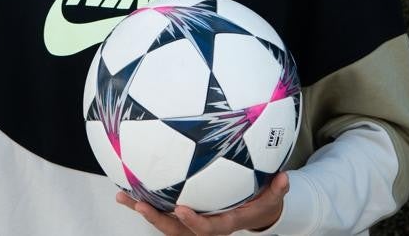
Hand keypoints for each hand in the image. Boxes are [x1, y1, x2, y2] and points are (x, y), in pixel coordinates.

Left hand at [116, 172, 288, 234]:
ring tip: (124, 196)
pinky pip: (162, 209)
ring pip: (164, 222)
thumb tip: (285, 177)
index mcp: (224, 224)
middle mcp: (202, 226)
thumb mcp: (272, 198)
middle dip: (158, 220)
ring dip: (144, 210)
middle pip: (177, 230)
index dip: (194, 223)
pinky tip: (127, 187)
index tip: (181, 209)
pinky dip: (144, 200)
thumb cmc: (261, 202)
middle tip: (140, 205)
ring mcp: (190, 221)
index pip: (208, 229)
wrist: (251, 212)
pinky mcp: (181, 213)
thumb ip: (277, 189)